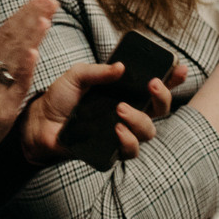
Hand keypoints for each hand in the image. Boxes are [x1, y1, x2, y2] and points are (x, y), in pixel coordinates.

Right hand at [0, 0, 56, 160]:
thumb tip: (13, 40)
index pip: (6, 30)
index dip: (25, 13)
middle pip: (11, 37)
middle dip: (31, 17)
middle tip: (49, 0)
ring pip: (13, 56)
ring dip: (29, 36)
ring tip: (45, 18)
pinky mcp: (1, 106)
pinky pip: (13, 84)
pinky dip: (23, 68)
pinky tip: (33, 54)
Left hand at [21, 60, 174, 166]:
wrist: (39, 123)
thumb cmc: (60, 98)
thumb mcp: (76, 76)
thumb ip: (98, 71)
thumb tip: (121, 67)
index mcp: (124, 93)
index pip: (155, 86)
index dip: (172, 79)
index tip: (180, 68)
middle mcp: (128, 113)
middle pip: (160, 109)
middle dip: (162, 97)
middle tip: (151, 85)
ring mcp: (122, 133)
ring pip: (149, 131)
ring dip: (140, 119)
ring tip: (120, 110)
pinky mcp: (111, 151)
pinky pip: (130, 151)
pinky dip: (128, 141)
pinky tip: (117, 130)